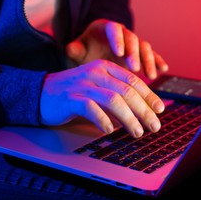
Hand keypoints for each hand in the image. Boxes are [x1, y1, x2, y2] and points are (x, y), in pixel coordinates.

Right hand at [39, 59, 164, 137]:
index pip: (134, 81)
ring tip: (137, 132)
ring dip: (129, 119)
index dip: (149, 96)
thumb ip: (119, 95)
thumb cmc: (75, 93)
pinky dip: (104, 120)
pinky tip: (110, 131)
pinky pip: (91, 109)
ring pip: (114, 100)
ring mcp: (83, 85)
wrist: (40, 93)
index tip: (160, 110)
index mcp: (105, 68)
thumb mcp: (99, 89)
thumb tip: (144, 112)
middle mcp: (96, 73)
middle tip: (154, 126)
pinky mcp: (71, 99)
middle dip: (144, 111)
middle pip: (127, 92)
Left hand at [65, 19, 168, 79]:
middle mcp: (123, 33)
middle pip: (133, 39)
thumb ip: (74, 50)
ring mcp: (134, 43)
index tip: (119, 54)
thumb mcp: (78, 51)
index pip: (115, 30)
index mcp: (107, 28)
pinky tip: (163, 70)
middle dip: (135, 54)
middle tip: (135, 69)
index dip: (118, 41)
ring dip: (148, 61)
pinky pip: (152, 55)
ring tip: (151, 76)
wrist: (94, 54)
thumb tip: (70, 49)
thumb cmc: (85, 51)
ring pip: (145, 47)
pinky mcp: (141, 53)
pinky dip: (158, 61)